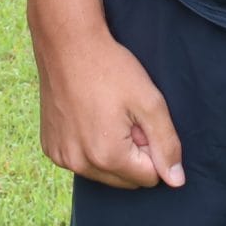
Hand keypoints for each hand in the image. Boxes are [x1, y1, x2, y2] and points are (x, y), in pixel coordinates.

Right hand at [35, 25, 184, 189]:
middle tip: (125, 116)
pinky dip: (88, 147)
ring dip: (110, 152)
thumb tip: (176, 181)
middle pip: (125, 180)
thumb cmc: (110, 67)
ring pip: (103, 173)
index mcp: (107, 156)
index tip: (139, 120)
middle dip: (132, 154)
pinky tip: (87, 116)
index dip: (151, 147)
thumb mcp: (149, 101)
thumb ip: (166, 144)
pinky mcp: (50, 147)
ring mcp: (61, 157)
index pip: (149, 177)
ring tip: (105, 114)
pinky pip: (80, 162)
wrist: (67, 43)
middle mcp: (80, 164)